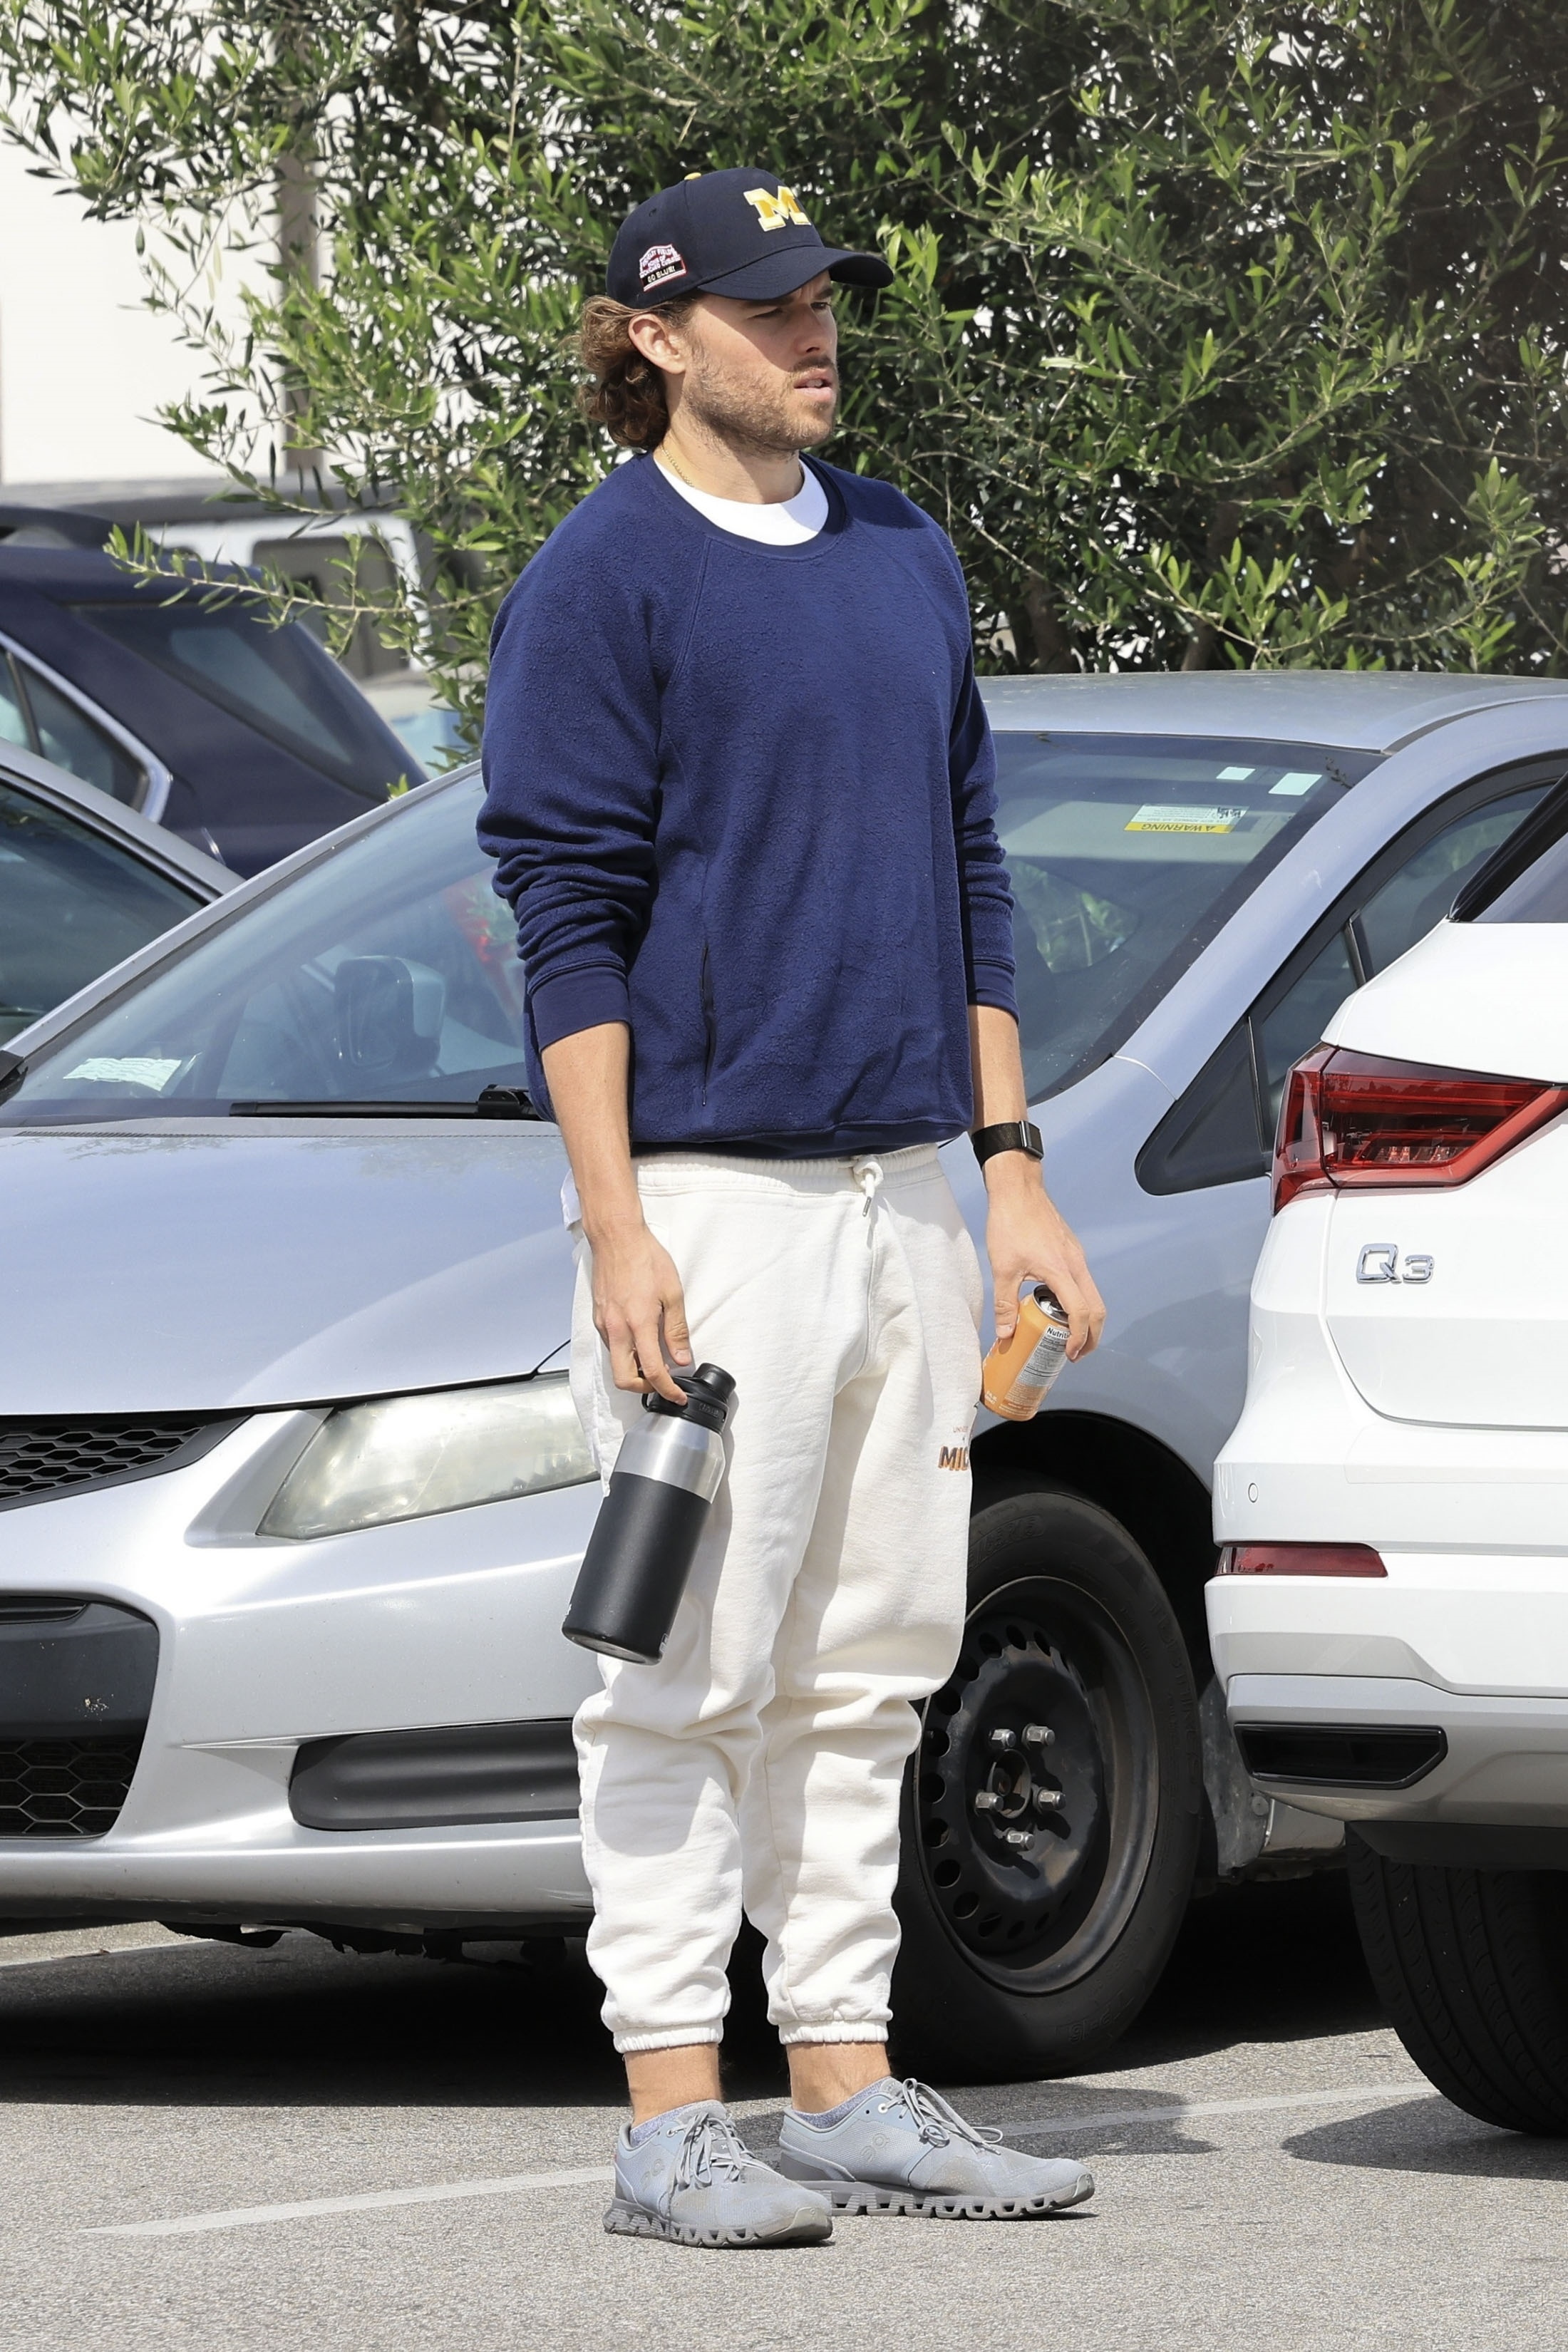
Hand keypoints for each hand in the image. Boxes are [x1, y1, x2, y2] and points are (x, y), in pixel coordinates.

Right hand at [587, 1217, 692, 1401]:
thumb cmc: (646, 1259)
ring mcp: (604, 1324)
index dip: (667, 1390)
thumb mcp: (673, 1293)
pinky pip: (611, 1346)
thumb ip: (676, 1330)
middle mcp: (617, 1328)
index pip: (651, 1371)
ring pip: (616, 1362)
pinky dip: (625, 1352)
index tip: (677, 1396)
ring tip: (655, 1357)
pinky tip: (640, 1339)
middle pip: (623, 1379)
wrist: (616, 1237)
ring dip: (634, 1369)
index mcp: (638, 1324)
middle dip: (643, 1388)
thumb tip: (681, 1358)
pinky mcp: (598, 1317)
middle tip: (662, 1383)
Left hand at [984, 1158, 1104, 1360]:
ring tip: (1066, 1335)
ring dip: (1086, 1319)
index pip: (1080, 1313)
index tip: (1070, 1354)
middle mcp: (1076, 1264)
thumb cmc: (1010, 1224)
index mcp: (1061, 1271)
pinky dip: (1078, 1300)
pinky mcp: (1071, 1250)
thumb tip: (1006, 1335)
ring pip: (1092, 1294)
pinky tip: (1056, 1305)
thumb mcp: (1002, 1268)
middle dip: (1091, 1335)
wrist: (1018, 1189)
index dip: (1079, 1338)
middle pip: (1097, 1308)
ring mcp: (1076, 1256)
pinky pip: (1083, 1281)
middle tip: (1077, 1353)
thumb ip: (1005, 1304)